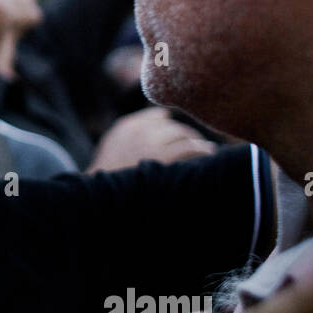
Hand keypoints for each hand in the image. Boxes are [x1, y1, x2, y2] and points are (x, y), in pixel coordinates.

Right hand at [89, 106, 215, 171]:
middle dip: (185, 136)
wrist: (103, 198)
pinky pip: (190, 147)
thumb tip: (165, 115)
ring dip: (195, 142)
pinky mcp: (164, 158)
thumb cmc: (110, 179)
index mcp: (127, 127)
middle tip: (196, 146)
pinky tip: (209, 154)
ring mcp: (152, 143)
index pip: (158, 116)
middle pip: (172, 125)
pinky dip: (202, 150)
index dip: (170, 127)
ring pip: (183, 134)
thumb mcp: (114, 146)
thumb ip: (133, 131)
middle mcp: (140, 130)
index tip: (179, 137)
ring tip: (207, 151)